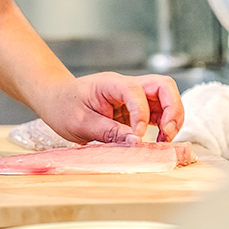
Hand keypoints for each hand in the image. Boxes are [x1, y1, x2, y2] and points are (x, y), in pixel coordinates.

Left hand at [37, 72, 183, 143]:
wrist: (56, 100)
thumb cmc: (64, 107)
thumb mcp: (81, 124)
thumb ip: (109, 133)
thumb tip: (136, 144)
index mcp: (110, 84)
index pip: (136, 92)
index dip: (141, 114)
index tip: (138, 136)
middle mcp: (126, 85)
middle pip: (163, 86)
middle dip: (172, 109)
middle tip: (167, 134)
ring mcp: (133, 95)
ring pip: (166, 97)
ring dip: (172, 118)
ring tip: (164, 141)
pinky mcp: (135, 107)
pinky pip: (158, 111)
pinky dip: (164, 124)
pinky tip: (159, 140)